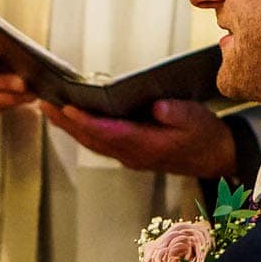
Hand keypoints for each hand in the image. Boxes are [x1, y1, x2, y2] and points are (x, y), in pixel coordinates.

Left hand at [40, 98, 235, 177]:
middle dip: (67, 123)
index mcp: (148, 146)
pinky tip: (70, 119)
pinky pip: (99, 143)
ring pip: (92, 143)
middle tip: (45, 104)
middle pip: (93, 139)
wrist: (215, 157)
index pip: (111, 133)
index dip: (88, 121)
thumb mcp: (197, 119)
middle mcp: (133, 155)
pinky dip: (81, 131)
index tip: (68, 108)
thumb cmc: (205, 135)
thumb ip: (177, 113)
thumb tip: (157, 106)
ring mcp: (129, 157)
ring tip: (49, 109)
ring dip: (69, 128)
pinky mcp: (129, 153)